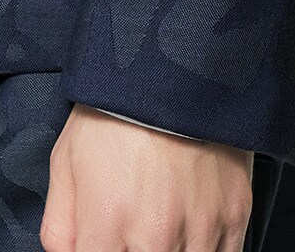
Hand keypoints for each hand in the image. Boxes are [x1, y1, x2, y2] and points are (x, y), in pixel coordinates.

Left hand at [41, 101, 254, 251]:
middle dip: (134, 249)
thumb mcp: (65, 161)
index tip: (105, 241)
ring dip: (170, 251)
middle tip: (133, 229)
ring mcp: (200, 228)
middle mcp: (155, 236)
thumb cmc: (116, 111)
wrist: (176, 62)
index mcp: (108, 224)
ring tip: (161, 221)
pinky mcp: (235, 214)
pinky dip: (205, 249)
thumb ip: (60, 228)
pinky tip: (191, 229)